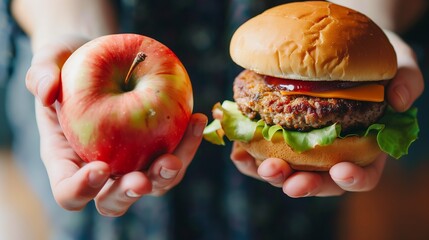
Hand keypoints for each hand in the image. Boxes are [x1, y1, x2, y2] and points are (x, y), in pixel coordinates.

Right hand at [27, 37, 207, 215]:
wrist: (99, 56)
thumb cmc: (70, 62)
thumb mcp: (49, 60)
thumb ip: (40, 74)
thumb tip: (45, 91)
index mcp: (66, 159)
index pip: (69, 191)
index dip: (82, 189)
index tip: (99, 168)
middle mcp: (101, 168)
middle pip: (114, 201)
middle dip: (129, 193)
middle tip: (141, 181)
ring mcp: (132, 161)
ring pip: (153, 184)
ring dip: (167, 175)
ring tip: (175, 156)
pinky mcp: (156, 147)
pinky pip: (175, 155)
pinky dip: (187, 143)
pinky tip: (196, 119)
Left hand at [230, 31, 423, 196]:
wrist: (343, 51)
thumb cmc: (374, 62)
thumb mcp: (400, 64)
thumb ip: (406, 81)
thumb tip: (400, 101)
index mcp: (365, 148)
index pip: (363, 175)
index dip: (353, 179)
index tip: (341, 171)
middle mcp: (333, 154)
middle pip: (319, 182)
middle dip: (304, 184)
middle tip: (290, 181)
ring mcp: (305, 147)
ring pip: (288, 172)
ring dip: (271, 174)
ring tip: (258, 164)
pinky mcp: (279, 135)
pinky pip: (263, 153)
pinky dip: (249, 156)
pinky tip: (238, 150)